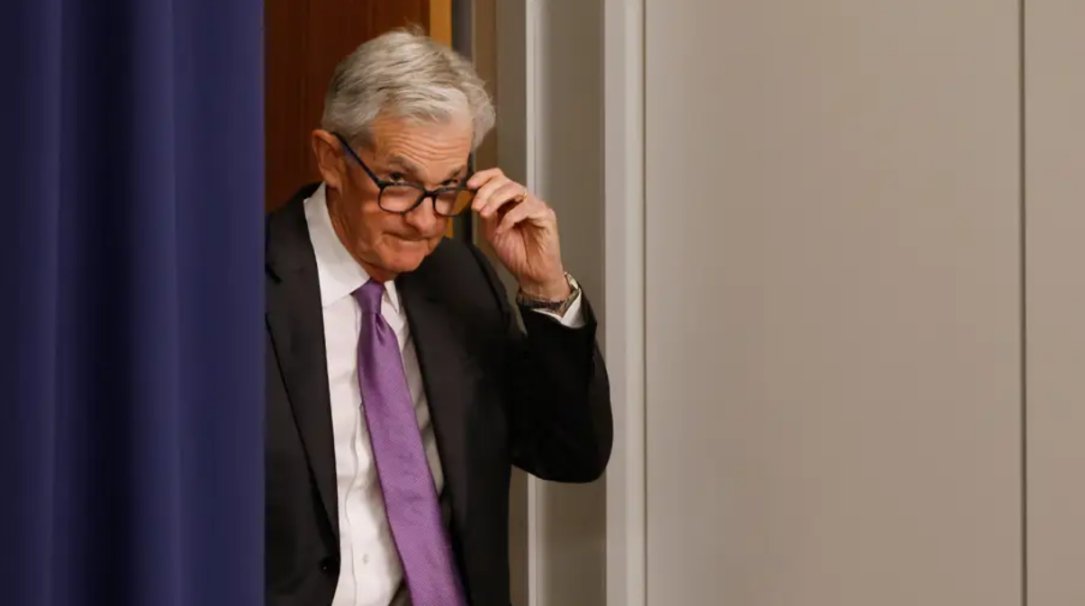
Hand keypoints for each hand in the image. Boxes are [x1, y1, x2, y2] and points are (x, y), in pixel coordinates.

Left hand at [469, 168, 570, 300]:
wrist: (531, 274)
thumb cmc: (516, 254)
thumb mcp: (492, 232)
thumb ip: (486, 214)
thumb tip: (476, 199)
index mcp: (510, 201)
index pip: (498, 178)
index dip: (483, 177)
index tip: (470, 185)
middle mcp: (523, 200)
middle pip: (505, 181)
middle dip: (486, 191)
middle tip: (476, 206)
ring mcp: (535, 206)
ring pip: (515, 189)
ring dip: (495, 200)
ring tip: (485, 214)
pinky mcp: (546, 215)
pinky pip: (526, 207)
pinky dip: (510, 217)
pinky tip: (503, 229)